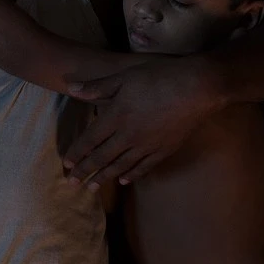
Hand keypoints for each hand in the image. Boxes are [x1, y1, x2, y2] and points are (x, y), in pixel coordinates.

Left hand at [62, 56, 222, 187]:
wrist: (196, 88)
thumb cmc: (159, 76)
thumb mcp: (124, 76)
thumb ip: (97, 87)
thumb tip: (72, 90)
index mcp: (116, 116)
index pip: (90, 140)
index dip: (77, 153)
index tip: (67, 163)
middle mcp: (128, 136)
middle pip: (102, 157)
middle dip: (85, 171)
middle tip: (72, 183)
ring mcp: (147, 145)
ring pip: (121, 166)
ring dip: (104, 177)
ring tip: (92, 187)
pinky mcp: (164, 149)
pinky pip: (144, 167)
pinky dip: (132, 175)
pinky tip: (124, 181)